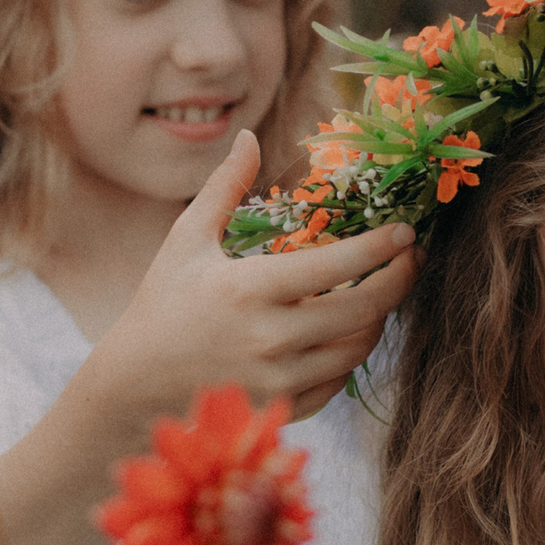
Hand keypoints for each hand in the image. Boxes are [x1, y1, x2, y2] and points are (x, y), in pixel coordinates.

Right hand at [86, 130, 416, 424]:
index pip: (336, 265)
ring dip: (378, 319)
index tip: (406, 232)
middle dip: (400, 281)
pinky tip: (347, 332)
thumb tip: (248, 136)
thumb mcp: (185, 241)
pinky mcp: (280, 408)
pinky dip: (349, 356)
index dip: (381, 247)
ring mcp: (277, 379)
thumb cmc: (160, 306)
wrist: (131, 388)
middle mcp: (269, 338)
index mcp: (249, 290)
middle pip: (364, 310)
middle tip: (413, 259)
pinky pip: (337, 382)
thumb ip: (223, 188)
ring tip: (382, 293)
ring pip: (357, 349)